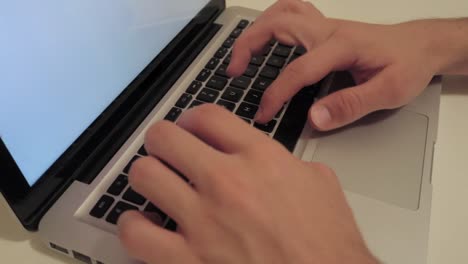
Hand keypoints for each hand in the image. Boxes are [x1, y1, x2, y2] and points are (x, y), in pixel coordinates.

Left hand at [117, 104, 376, 263]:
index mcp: (261, 158)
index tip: (190, 131)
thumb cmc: (329, 245)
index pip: (207, 116)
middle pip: (165, 137)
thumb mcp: (319, 184)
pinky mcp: (188, 261)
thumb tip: (264, 157)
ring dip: (148, 178)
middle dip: (163, 142)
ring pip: (144, 176)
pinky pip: (135, 232)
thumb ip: (284, 160)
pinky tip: (148, 226)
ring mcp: (204, 222)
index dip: (191, 120)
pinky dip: (134, 225)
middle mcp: (227, 183)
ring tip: (157, 187)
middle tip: (168, 154)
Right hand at [228, 0, 465, 130]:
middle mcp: (329, 29)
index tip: (262, 114)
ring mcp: (325, 25)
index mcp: (342, 46)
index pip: (298, 70)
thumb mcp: (389, 92)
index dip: (275, 94)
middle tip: (233, 72)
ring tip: (240, 55)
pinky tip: (265, 40)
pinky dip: (271, 23)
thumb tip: (315, 117)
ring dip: (255, 30)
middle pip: (278, 24)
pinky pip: (291, 14)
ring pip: (281, 12)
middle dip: (248, 45)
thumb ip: (351, 105)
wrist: (421, 46)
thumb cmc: (408, 66)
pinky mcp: (324, 28)